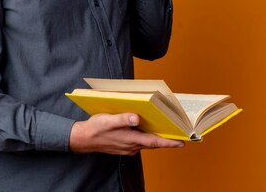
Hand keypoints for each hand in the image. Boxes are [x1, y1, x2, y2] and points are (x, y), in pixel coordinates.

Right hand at [69, 113, 184, 155]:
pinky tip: (144, 130)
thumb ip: (123, 119)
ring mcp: (128, 147)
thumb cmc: (95, 128)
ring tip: (165, 130)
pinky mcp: (124, 146)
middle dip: (166, 140)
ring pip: (146, 143)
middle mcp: (131, 146)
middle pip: (153, 143)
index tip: (182, 142)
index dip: (169, 142)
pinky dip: (145, 138)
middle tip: (179, 135)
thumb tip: (136, 118)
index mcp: (130, 139)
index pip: (154, 142)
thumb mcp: (108, 120)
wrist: (83, 139)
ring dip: (156, 139)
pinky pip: (138, 143)